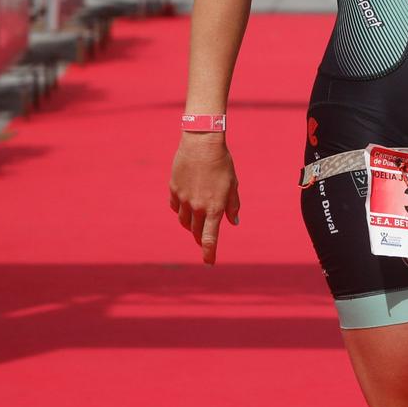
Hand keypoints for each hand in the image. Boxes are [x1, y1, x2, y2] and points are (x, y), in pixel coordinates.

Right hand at [169, 134, 240, 264]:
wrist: (201, 144)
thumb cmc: (222, 163)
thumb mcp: (233, 184)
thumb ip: (233, 205)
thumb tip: (234, 222)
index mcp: (215, 207)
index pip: (210, 238)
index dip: (209, 253)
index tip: (209, 263)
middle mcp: (197, 207)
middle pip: (196, 232)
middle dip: (201, 239)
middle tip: (204, 241)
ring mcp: (183, 199)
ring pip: (184, 221)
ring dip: (191, 225)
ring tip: (196, 223)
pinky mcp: (173, 190)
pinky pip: (176, 207)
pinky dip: (181, 210)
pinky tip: (186, 206)